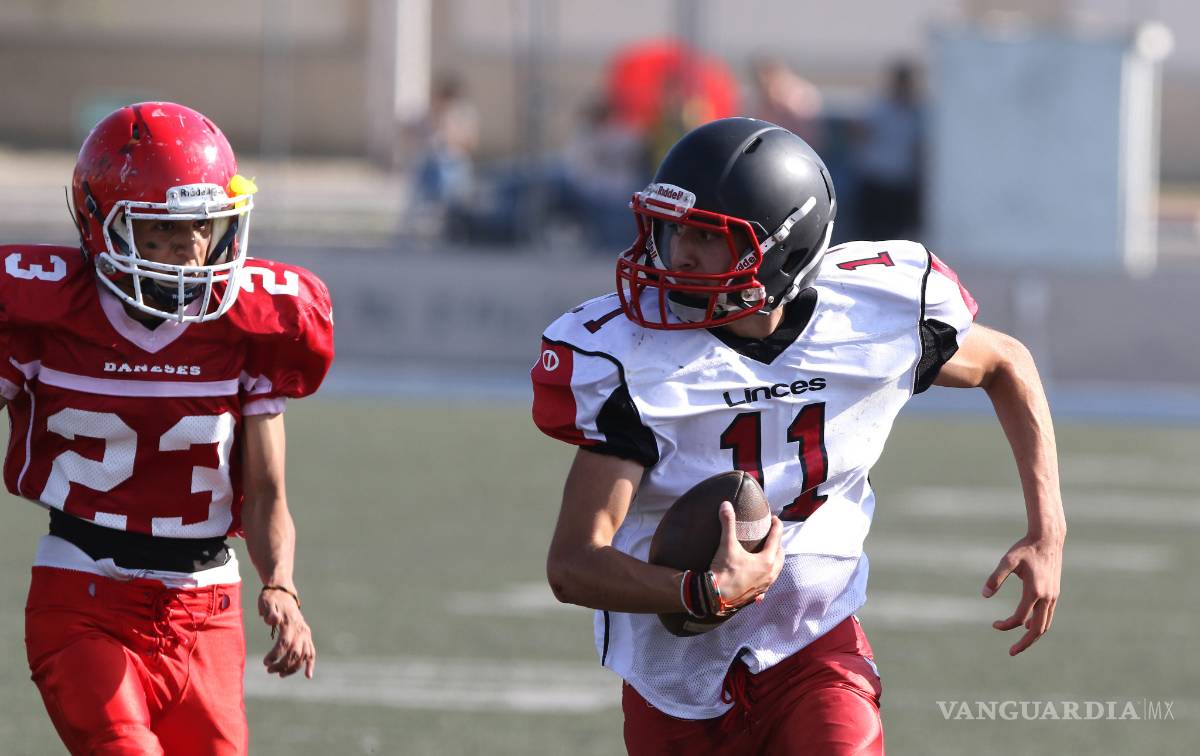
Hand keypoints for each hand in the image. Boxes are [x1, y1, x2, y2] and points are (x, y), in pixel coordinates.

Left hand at [258, 586, 315, 677]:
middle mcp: (301, 629)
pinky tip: (308, 676)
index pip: (285, 643)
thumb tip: (271, 620)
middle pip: (295, 653)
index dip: (276, 655)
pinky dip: (310, 664)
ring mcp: (306, 633)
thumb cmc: (272, 598)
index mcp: (290, 622)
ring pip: (303, 656)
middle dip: (282, 665)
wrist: (283, 591)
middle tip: (269, 670)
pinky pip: (311, 652)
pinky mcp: (307, 635)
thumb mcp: (267, 601)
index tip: (265, 662)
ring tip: (279, 674)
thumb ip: (269, 611)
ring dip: (292, 668)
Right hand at [708, 501, 783, 612]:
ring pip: (777, 570)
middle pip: (780, 555)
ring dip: (775, 560)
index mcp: (766, 560)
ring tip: (768, 553)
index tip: (774, 519)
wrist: (714, 596)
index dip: (776, 526)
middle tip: (772, 535)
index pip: (776, 538)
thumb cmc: (724, 571)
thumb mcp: (727, 545)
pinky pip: (768, 583)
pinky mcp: (758, 594)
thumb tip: (725, 505)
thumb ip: (728, 523)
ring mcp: (765, 585)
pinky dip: (767, 575)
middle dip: (778, 543)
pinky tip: (761, 576)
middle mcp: (770, 573)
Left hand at [982, 534, 1062, 655]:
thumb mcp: (1007, 560)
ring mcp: (1053, 596)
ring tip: (1019, 644)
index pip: (1020, 618)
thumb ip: (995, 577)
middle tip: (1011, 652)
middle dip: (1025, 643)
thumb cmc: (1025, 548)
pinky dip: (1039, 624)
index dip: (1006, 625)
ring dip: (1032, 636)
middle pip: (1038, 629)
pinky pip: (1048, 615)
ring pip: (1045, 624)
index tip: (994, 625)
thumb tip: (984, 595)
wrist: (1048, 539)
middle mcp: (1047, 597)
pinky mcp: (1055, 593)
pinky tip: (1027, 624)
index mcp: (1034, 591)